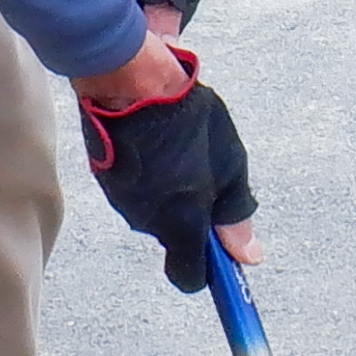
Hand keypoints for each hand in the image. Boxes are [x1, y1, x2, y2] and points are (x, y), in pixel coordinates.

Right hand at [74, 42, 256, 289]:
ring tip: (179, 147)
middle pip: (175, 236)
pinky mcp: (107, 179)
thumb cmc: (185, 118)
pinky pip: (137, 188)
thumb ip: (235, 215)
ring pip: (155, 210)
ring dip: (170, 188)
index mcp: (180, 223)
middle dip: (192, 215)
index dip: (208, 268)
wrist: (127, 78)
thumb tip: (247, 256)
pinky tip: (157, 141)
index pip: (190, 276)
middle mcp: (147, 221)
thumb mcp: (229, 164)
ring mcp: (122, 201)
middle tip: (207, 173)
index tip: (222, 252)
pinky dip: (149, 173)